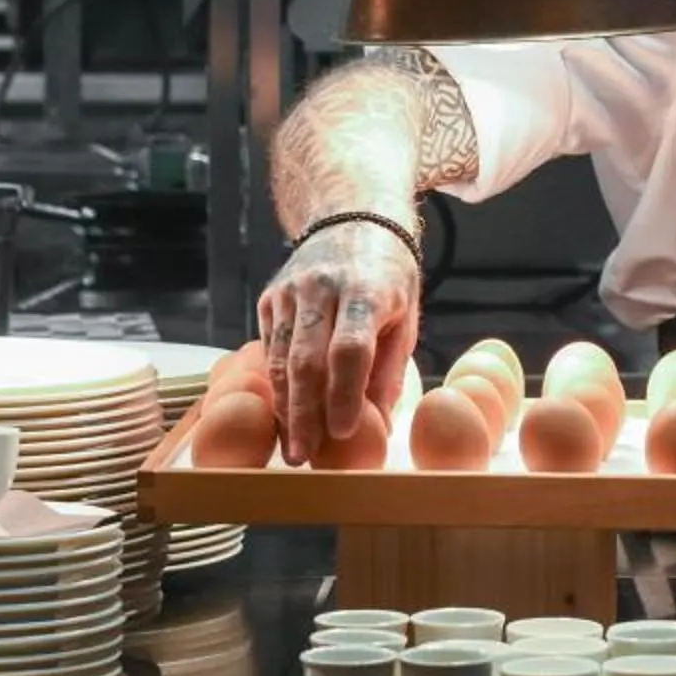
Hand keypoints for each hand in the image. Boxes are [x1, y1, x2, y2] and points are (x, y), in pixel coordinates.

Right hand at [259, 223, 418, 464]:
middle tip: (303, 455)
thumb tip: (378, 429)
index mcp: (367, 289)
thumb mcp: (405, 317)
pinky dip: (276, 384)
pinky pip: (269, 348)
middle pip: (307, 358)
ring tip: (291, 447)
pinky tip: (283, 415)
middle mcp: (323, 286)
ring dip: (284, 407)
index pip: (350, 348)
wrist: (353, 219)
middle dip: (304, 413)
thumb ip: (389, 372)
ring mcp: (291, 290)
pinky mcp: (271, 297)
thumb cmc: (389, 278)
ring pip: (281, 357)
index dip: (344, 393)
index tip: (342, 434)